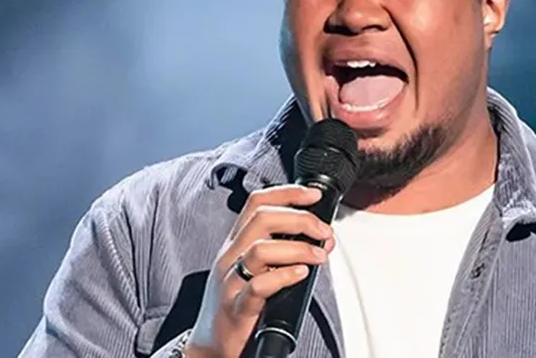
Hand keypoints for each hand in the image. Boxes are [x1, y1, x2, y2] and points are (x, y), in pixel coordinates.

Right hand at [185, 185, 334, 357]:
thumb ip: (278, 249)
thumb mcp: (252, 268)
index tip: (314, 195)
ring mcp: (230, 281)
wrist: (211, 343)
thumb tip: (318, 237)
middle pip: (262, 218)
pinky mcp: (236, 307)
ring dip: (298, 248)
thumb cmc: (237, 303)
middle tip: (324, 232)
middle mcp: (230, 256)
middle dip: (301, 219)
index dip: (287, 193)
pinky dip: (283, 276)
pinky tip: (301, 274)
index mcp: (236, 242)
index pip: (257, 203)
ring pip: (260, 249)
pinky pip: (258, 287)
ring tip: (319, 256)